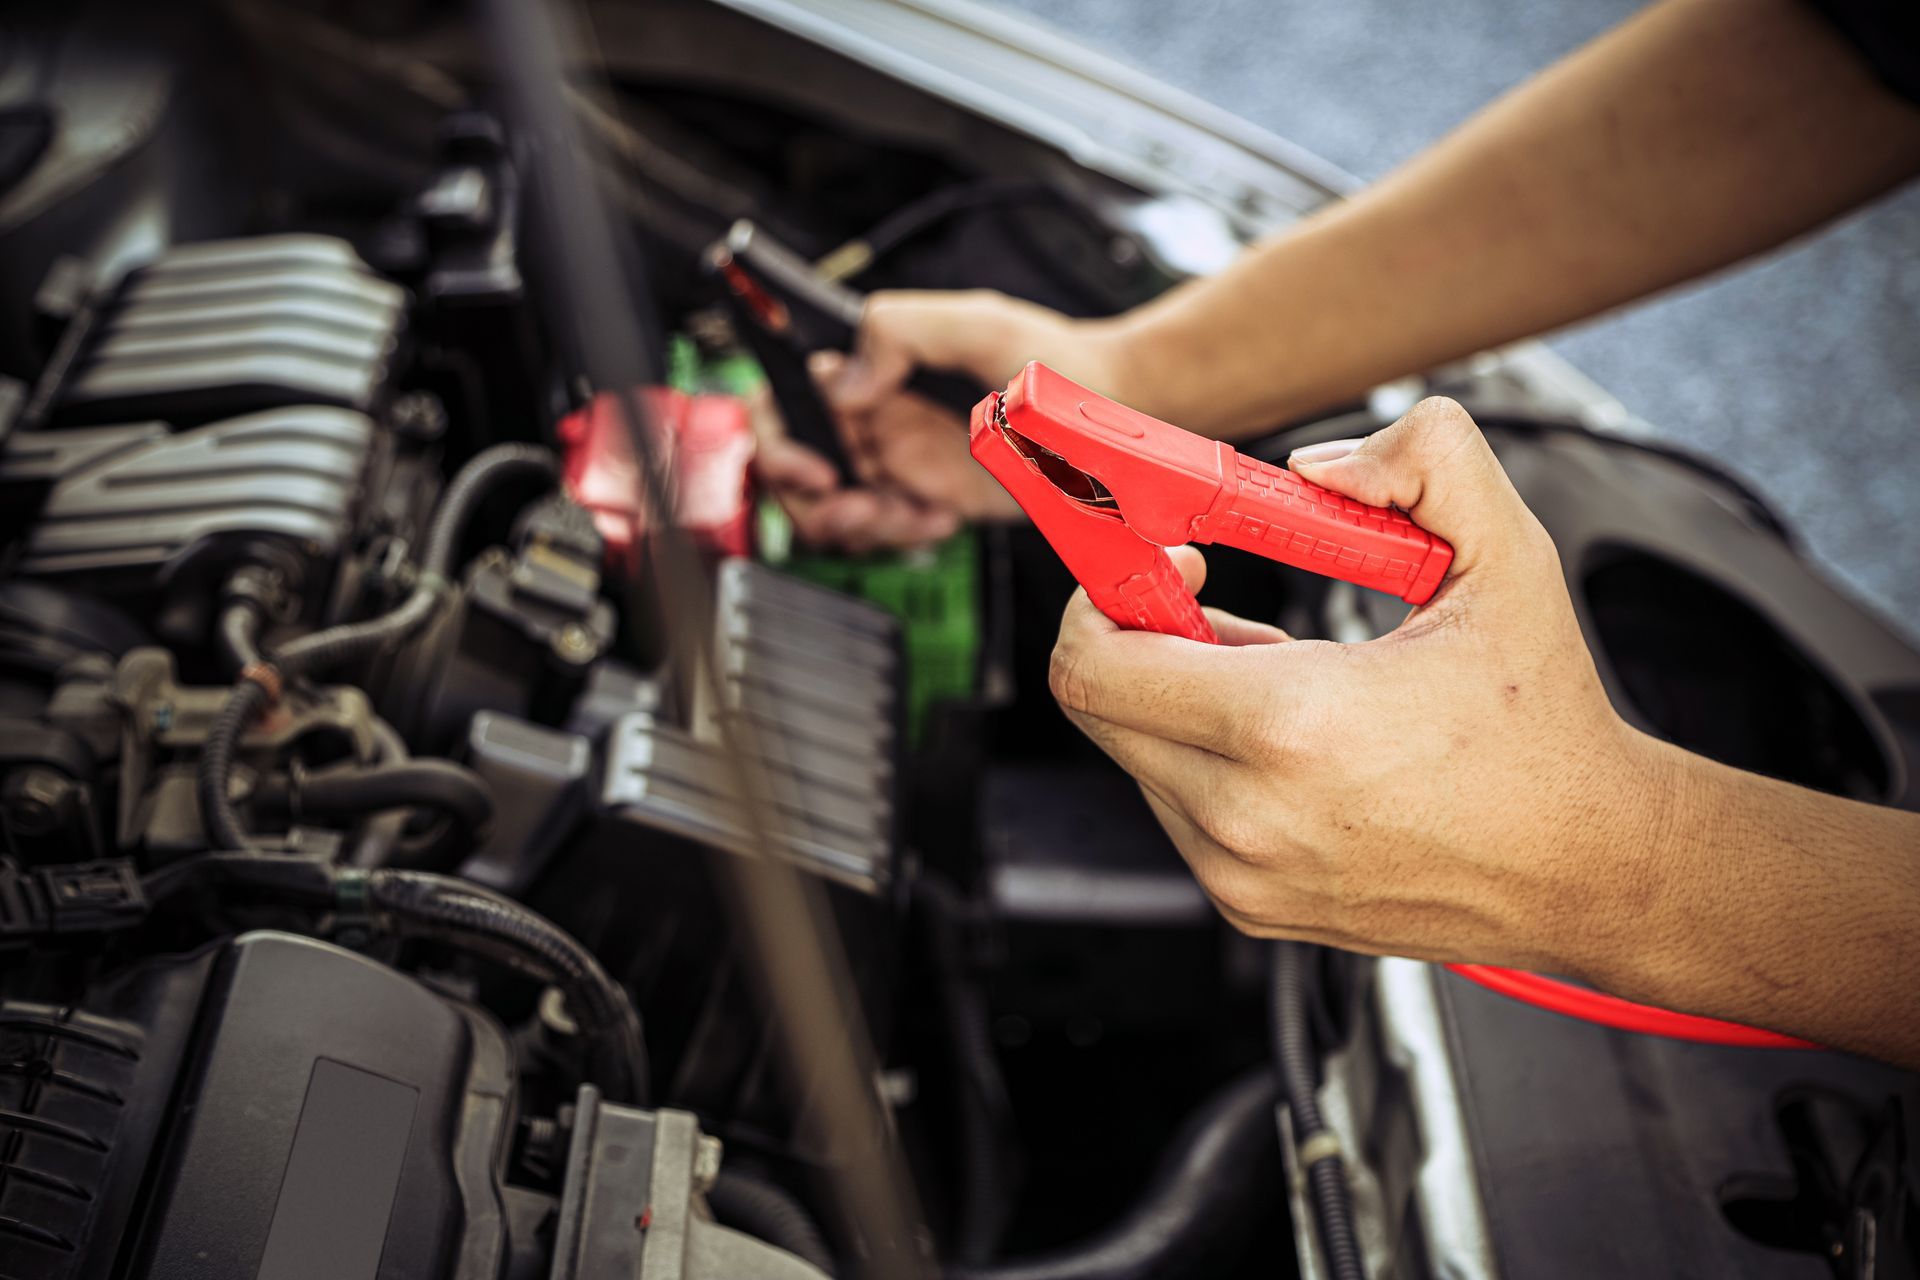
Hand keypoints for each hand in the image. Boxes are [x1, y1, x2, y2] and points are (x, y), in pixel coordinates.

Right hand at [756, 290, 1132, 550]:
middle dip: (814, 502)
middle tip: (861, 509)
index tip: (815, 468)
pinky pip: (888, 530)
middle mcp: (874, 413)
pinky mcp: (927, 496)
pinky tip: (942, 517)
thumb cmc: (1052, 357)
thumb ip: (902, 330)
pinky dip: (903, 534)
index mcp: (871, 365)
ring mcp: (898, 458)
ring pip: (837, 509)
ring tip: (911, 514)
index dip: (780, 438)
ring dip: (862, 525)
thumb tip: (843, 379)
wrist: (1108, 409)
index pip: (786, 396)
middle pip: (797, 467)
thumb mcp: (978, 325)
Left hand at [1047, 398, 1667, 979]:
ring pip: (1136, 757)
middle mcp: (1247, 815)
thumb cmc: (1543, 723)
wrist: (1586, 865)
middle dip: (1140, 638)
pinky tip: (1293, 743)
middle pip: (1097, 708)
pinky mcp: (1250, 907)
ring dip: (1179, 702)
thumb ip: (1425, 462)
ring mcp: (1242, 873)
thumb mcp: (1507, 559)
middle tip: (1218, 606)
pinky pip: (1177, 809)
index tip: (1173, 562)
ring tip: (1285, 682)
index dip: (1107, 594)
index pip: (1093, 665)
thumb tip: (1318, 467)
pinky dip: (1206, 760)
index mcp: (1289, 727)